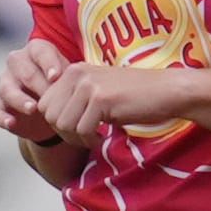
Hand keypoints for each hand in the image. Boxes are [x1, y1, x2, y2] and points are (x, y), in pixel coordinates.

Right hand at [0, 39, 71, 140]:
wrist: (52, 109)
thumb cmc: (62, 86)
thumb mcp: (69, 78)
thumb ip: (70, 76)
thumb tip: (77, 80)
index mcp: (35, 51)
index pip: (40, 52)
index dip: (48, 64)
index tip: (57, 77)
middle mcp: (17, 63)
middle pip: (25, 71)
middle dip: (38, 85)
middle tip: (52, 98)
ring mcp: (6, 83)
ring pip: (7, 89)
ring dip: (19, 99)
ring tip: (33, 109)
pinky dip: (2, 117)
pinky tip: (12, 123)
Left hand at [41, 62, 190, 139]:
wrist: (166, 91)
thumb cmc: (134, 96)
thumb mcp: (97, 92)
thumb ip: (73, 99)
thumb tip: (49, 118)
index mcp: (73, 70)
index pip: (44, 104)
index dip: (57, 123)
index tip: (77, 129)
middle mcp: (77, 73)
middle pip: (50, 116)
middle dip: (65, 133)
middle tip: (85, 137)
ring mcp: (88, 85)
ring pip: (63, 125)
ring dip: (78, 138)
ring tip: (94, 136)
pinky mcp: (101, 98)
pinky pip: (82, 130)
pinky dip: (91, 139)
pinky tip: (103, 136)